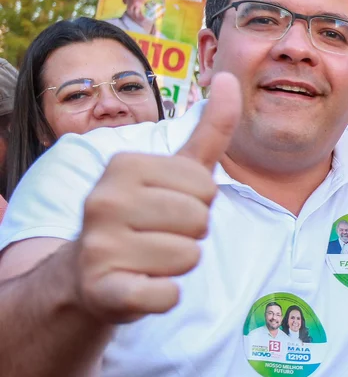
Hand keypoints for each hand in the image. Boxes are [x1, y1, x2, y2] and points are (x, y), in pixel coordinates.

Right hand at [73, 74, 238, 322]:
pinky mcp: (104, 289)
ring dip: (178, 264)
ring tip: (147, 258)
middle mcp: (103, 200)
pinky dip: (164, 297)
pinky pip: (167, 295)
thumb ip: (208, 130)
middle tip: (157, 236)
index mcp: (124, 165)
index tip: (167, 208)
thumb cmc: (142, 215)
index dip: (199, 204)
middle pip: (200, 222)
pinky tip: (140, 285)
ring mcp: (99, 246)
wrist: (86, 273)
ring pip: (188, 258)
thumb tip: (233, 79)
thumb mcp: (174, 170)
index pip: (205, 189)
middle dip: (191, 235)